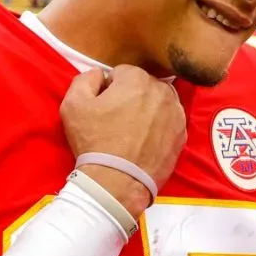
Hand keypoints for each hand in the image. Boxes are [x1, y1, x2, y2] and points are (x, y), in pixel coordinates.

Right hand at [60, 66, 186, 218]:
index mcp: (137, 79)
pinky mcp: (183, 133)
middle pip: (143, 86)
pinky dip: (159, 127)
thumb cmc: (94, 142)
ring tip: (131, 132)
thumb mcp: (73, 105)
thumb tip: (99, 74)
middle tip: (117, 121)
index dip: (109, 90)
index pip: (121, 73)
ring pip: (158, 102)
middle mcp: (163, 90)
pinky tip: (145, 141)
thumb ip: (85, 79)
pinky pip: (169, 122)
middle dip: (130, 97)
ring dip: (147, 110)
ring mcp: (176, 113)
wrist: (118, 181)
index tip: (103, 107)